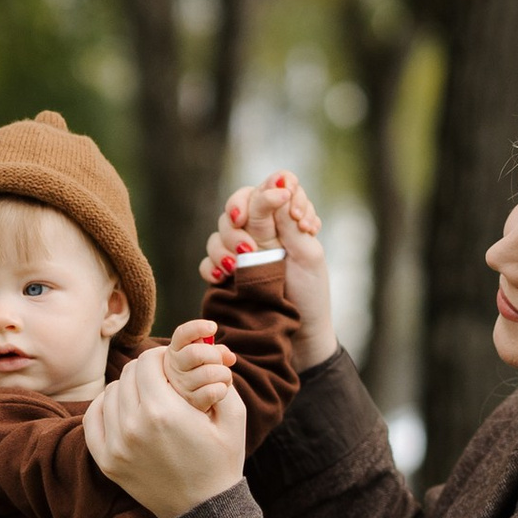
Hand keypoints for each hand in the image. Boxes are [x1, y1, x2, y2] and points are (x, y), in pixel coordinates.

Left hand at [85, 344, 250, 517]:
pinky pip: (92, 418)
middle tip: (161, 379)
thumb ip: (220, 378)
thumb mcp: (233, 416)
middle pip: (128, 373)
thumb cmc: (222, 461)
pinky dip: (104, 406)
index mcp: (164, 411)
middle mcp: (134, 426)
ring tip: (147, 397)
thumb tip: (208, 348)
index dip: (161, 356)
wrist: (203, 511)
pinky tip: (121, 407)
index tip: (171, 364)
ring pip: (110, 393)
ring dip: (128, 388)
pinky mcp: (106, 461)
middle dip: (146, 370)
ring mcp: (116, 445)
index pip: (148, 360)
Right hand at [162, 320, 238, 416]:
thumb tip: (230, 357)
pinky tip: (219, 392)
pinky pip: (214, 391)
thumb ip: (216, 352)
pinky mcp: (190, 403)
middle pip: (197, 353)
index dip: (197, 328)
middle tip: (220, 362)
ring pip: (210, 372)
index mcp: (175, 352)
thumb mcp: (206, 360)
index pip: (182, 334)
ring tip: (223, 379)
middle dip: (215, 356)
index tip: (213, 327)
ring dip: (224, 375)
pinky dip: (223, 389)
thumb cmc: (201, 378)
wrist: (194, 409)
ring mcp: (180, 386)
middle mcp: (172, 368)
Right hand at [203, 171, 334, 367]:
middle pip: (238, 203)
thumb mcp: (308, 255)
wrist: (301, 336)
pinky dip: (211, 265)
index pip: (267, 187)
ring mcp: (240, 252)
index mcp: (282, 221)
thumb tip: (280, 182)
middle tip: (252, 234)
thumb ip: (292, 220)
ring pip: (220, 230)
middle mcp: (259, 231)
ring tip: (240, 263)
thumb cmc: (310, 294)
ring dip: (227, 242)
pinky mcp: (226, 275)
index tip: (283, 204)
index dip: (270, 190)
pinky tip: (222, 276)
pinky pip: (207, 261)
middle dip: (240, 211)